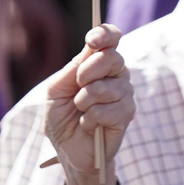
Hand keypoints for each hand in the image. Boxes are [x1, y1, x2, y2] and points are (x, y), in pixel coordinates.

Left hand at [45, 25, 132, 184]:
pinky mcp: (127, 114)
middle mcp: (115, 74)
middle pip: (112, 57)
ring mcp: (124, 93)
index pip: (111, 37)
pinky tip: (89, 124)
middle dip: (88, 72)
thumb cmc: (61, 117)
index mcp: (97, 62)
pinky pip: (110, 109)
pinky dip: (92, 118)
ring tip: (81, 111)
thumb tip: (91, 50)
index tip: (91, 41)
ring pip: (108, 86)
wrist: (68, 150)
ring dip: (86, 101)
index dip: (105, 34)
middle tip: (78, 86)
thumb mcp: (56, 89)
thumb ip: (72, 69)